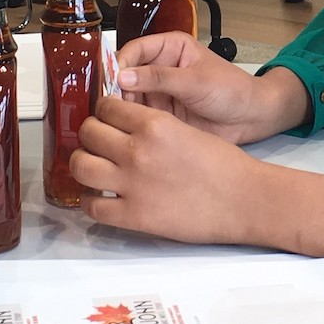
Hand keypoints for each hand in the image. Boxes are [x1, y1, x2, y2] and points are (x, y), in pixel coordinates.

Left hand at [73, 96, 262, 243]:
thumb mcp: (186, 129)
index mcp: (154, 124)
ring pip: (81, 165)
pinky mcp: (133, 216)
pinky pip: (92, 206)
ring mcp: (132, 184)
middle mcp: (137, 150)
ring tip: (94, 167)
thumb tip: (126, 126)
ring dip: (84, 164)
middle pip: (89, 132)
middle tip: (99, 142)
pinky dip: (90, 201)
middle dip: (91, 135)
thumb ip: (153, 127)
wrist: (243, 199)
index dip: (104, 112)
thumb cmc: (224, 164)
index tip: (106, 119)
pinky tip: (101, 197)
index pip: (106, 107)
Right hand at [116, 32, 311, 144]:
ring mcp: (158, 93)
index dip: (118, 64)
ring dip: (119, 108)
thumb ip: (159, 78)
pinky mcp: (160, 115)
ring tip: (111, 122)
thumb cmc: (232, 90)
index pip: (134, 51)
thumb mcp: (196, 81)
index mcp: (169, 47)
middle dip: (114, 90)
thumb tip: (122, 77)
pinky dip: (129, 123)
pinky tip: (122, 132)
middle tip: (105, 108)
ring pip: (127, 97)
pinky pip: (137, 116)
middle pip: (125, 75)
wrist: (252, 118)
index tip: (109, 82)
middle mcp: (159, 67)